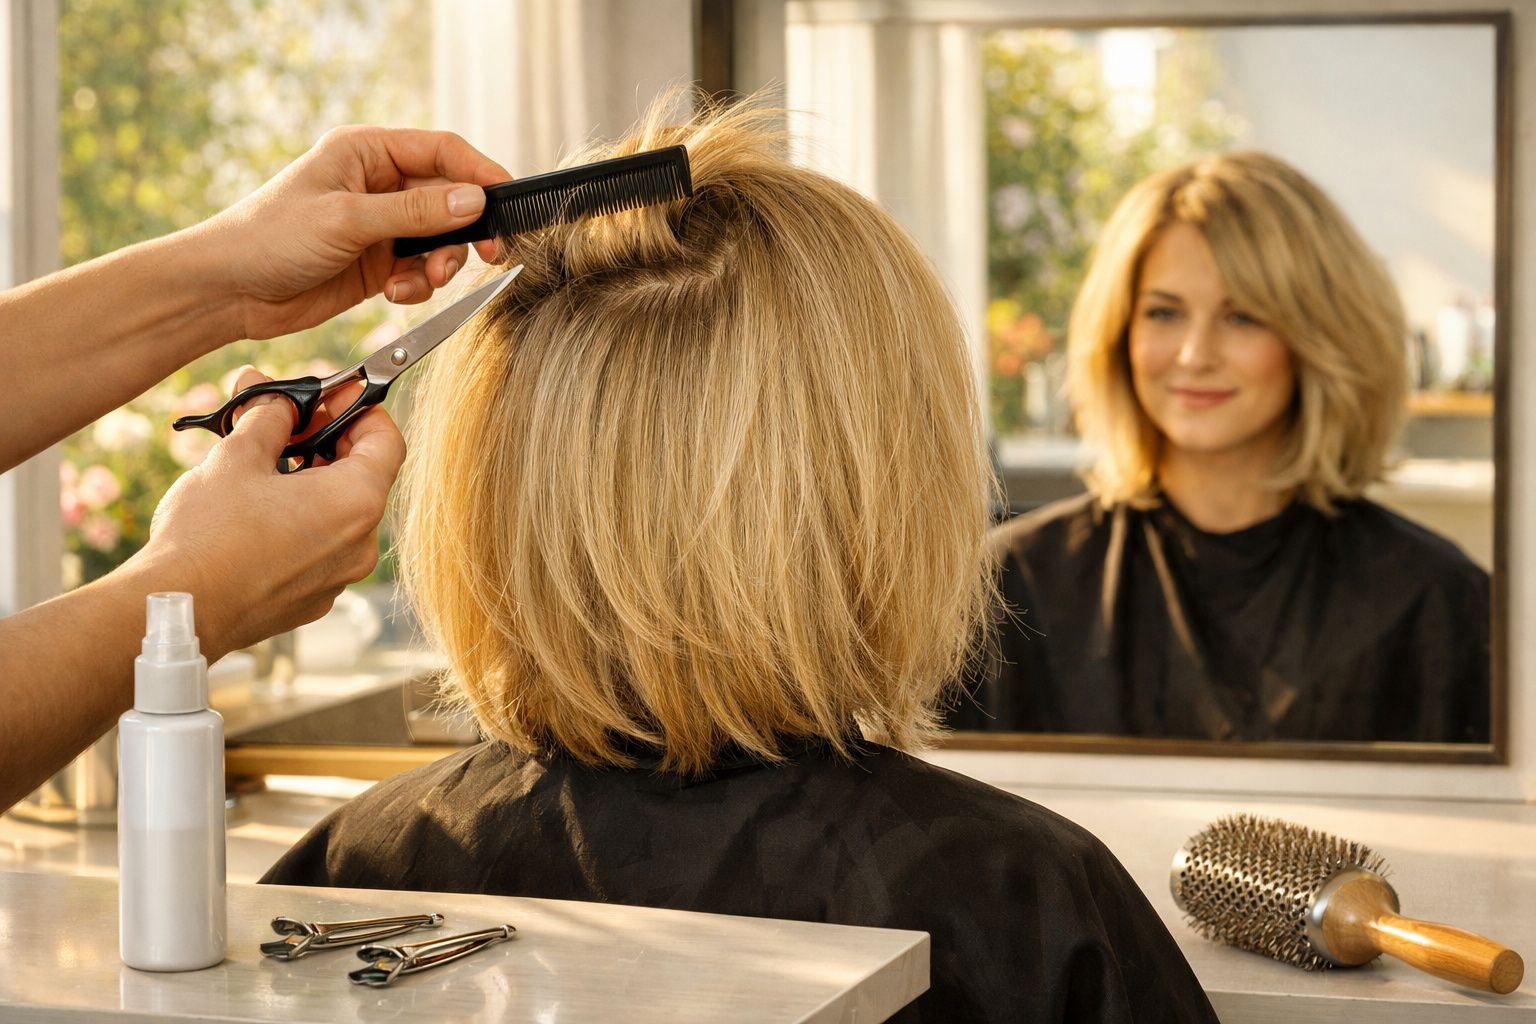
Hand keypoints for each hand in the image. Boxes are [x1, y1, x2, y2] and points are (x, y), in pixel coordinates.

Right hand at [128, 368, 406, 660]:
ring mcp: (339, 577)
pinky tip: (258, 509)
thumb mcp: (238, 456)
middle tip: (286, 421)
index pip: (387, 441)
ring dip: (310, 480)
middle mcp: (361, 544)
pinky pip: (319, 547)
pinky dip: (300, 520)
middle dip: (326, 441)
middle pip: (363, 476)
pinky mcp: (312, 598)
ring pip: (339, 513)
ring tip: (264, 461)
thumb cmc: (208, 534)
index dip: (360, 410)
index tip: (328, 397)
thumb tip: (276, 396)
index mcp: (356, 502)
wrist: (177, 611)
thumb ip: (268, 417)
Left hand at [197, 126, 511, 340]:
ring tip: (420, 282)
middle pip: (450, 200)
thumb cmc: (270, 237)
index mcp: (368, 152)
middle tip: (485, 255)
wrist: (230, 290)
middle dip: (465, 231)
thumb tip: (475, 202)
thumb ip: (416, 212)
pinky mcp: (378, 263)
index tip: (508, 201)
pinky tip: (394, 293)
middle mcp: (379, 185)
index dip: (480, 173)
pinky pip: (420, 270)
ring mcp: (380, 225)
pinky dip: (418, 285)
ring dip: (440, 265)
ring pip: (440, 240)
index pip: (443, 151)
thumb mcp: (348, 219)